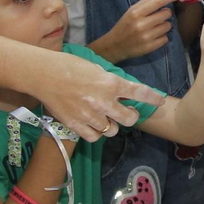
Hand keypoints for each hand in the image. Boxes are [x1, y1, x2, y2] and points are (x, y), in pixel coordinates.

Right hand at [34, 51, 163, 140]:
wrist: (43, 75)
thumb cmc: (69, 66)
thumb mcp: (96, 68)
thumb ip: (110, 81)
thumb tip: (122, 91)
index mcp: (110, 83)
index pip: (140, 93)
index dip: (153, 98)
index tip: (160, 101)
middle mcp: (103, 101)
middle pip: (129, 119)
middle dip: (131, 116)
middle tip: (125, 111)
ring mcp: (90, 115)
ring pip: (112, 130)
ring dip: (111, 124)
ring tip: (104, 116)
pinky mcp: (76, 125)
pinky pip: (95, 137)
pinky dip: (96, 133)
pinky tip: (92, 124)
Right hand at [95, 0, 179, 62]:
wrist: (115, 45)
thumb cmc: (124, 25)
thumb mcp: (131, 11)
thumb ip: (146, 2)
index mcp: (136, 13)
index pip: (158, 3)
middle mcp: (142, 24)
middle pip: (166, 14)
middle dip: (165, 14)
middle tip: (158, 16)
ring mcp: (146, 37)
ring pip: (168, 26)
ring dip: (164, 25)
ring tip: (155, 27)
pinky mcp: (150, 47)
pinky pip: (166, 38)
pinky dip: (162, 36)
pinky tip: (154, 36)